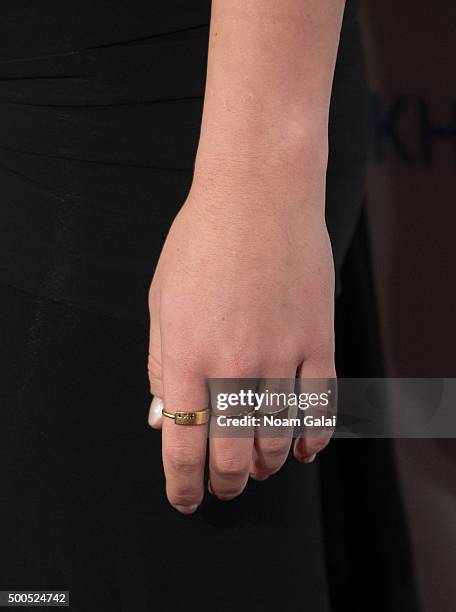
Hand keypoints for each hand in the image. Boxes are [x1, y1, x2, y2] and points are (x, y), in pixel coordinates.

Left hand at [147, 171, 334, 513]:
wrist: (258, 195)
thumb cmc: (201, 243)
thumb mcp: (162, 301)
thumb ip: (160, 363)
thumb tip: (163, 416)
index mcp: (187, 355)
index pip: (183, 443)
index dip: (183, 484)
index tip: (186, 500)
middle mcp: (234, 363)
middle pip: (232, 451)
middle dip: (225, 481)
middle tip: (224, 487)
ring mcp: (282, 353)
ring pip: (277, 435)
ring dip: (265, 463)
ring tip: (257, 467)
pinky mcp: (319, 339)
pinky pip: (321, 405)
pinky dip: (313, 437)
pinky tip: (303, 450)